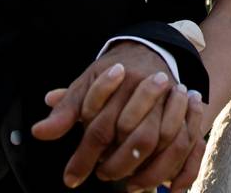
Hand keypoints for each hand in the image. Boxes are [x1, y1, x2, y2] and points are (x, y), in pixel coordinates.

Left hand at [41, 71, 204, 191]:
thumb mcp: (85, 84)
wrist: (151, 51)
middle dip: (117, 163)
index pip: (100, 126)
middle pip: (136, 134)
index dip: (83, 156)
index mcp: (121, 79)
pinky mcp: (190, 111)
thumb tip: (39, 132)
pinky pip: (191, 143)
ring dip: (148, 170)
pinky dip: (179, 169)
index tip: (71, 180)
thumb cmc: (113, 74)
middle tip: (103, 176)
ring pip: (165, 141)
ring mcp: (174, 99)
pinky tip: (163, 185)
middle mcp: (151, 87)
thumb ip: (66, 110)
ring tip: (130, 185)